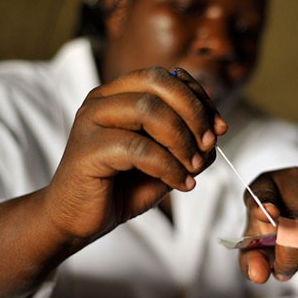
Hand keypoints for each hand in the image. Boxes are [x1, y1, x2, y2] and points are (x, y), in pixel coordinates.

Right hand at [44, 67, 226, 242]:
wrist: (77, 219)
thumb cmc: (120, 188)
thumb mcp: (166, 161)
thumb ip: (188, 143)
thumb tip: (216, 132)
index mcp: (120, 94)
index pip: (168, 77)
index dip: (199, 98)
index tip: (219, 127)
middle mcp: (103, 99)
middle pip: (158, 83)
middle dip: (193, 112)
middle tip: (209, 144)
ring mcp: (91, 120)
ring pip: (149, 110)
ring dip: (182, 141)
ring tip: (194, 167)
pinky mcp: (87, 149)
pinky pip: (139, 148)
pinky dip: (169, 167)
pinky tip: (181, 184)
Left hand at [239, 167, 297, 282]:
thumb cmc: (277, 234)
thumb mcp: (259, 248)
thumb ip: (254, 261)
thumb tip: (259, 275)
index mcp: (264, 186)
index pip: (262, 192)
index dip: (265, 204)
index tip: (270, 215)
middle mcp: (293, 177)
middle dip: (296, 251)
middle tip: (290, 266)